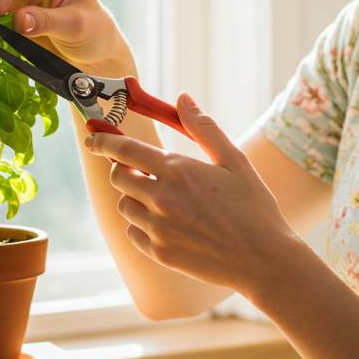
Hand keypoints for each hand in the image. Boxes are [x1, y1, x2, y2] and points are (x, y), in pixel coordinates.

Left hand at [83, 93, 303, 294]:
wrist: (263, 260)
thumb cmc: (253, 207)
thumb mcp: (234, 160)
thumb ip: (203, 128)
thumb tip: (182, 97)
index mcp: (177, 170)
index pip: (124, 150)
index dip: (104, 141)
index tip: (94, 137)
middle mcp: (161, 199)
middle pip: (119, 177)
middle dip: (124, 168)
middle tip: (142, 169)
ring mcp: (158, 229)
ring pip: (125, 205)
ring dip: (134, 197)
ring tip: (162, 198)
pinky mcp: (159, 253)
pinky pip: (133, 232)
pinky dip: (141, 224)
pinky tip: (166, 222)